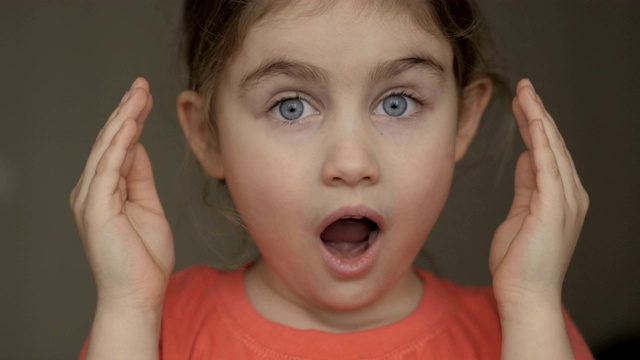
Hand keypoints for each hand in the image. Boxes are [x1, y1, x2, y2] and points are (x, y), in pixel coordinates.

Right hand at [70, 78, 173, 309]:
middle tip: (141, 84)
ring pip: (106, 149)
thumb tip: (139, 146)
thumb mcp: (147, 205)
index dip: (130, 119)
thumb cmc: (144, 256)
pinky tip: (131, 122)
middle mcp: (92, 190)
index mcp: (104, 190)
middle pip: (109, 142)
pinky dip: (119, 143)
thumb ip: (139, 175)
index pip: (117, 147)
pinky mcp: (95, 208)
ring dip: (123, 118)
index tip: (144, 96)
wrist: (138, 293)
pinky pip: (108, 167)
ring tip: (138, 93)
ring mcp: (90, 198)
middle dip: (126, 111)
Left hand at [489, 79, 587, 307]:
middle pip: (553, 143)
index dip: (534, 124)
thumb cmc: (519, 261)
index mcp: (560, 195)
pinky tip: (532, 117)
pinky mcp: (553, 207)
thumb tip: (527, 158)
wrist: (525, 294)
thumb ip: (527, 185)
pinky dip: (541, 139)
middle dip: (537, 112)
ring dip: (538, 117)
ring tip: (526, 91)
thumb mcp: (521, 213)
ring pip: (552, 147)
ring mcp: (565, 200)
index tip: (521, 102)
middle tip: (524, 86)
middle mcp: (569, 193)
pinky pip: (548, 164)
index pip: (548, 150)